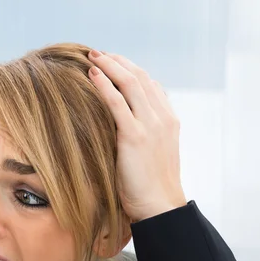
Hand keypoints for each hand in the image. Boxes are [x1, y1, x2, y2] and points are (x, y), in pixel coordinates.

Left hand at [87, 49, 186, 221]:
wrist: (159, 206)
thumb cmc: (149, 186)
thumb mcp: (151, 154)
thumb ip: (143, 135)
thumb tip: (120, 128)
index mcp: (168, 121)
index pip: (150, 85)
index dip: (130, 70)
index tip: (112, 62)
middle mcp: (162, 118)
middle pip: (140, 78)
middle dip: (118, 62)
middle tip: (98, 53)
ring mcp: (150, 125)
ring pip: (130, 84)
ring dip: (109, 66)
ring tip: (91, 56)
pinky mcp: (134, 136)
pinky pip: (117, 103)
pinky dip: (104, 85)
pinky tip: (92, 75)